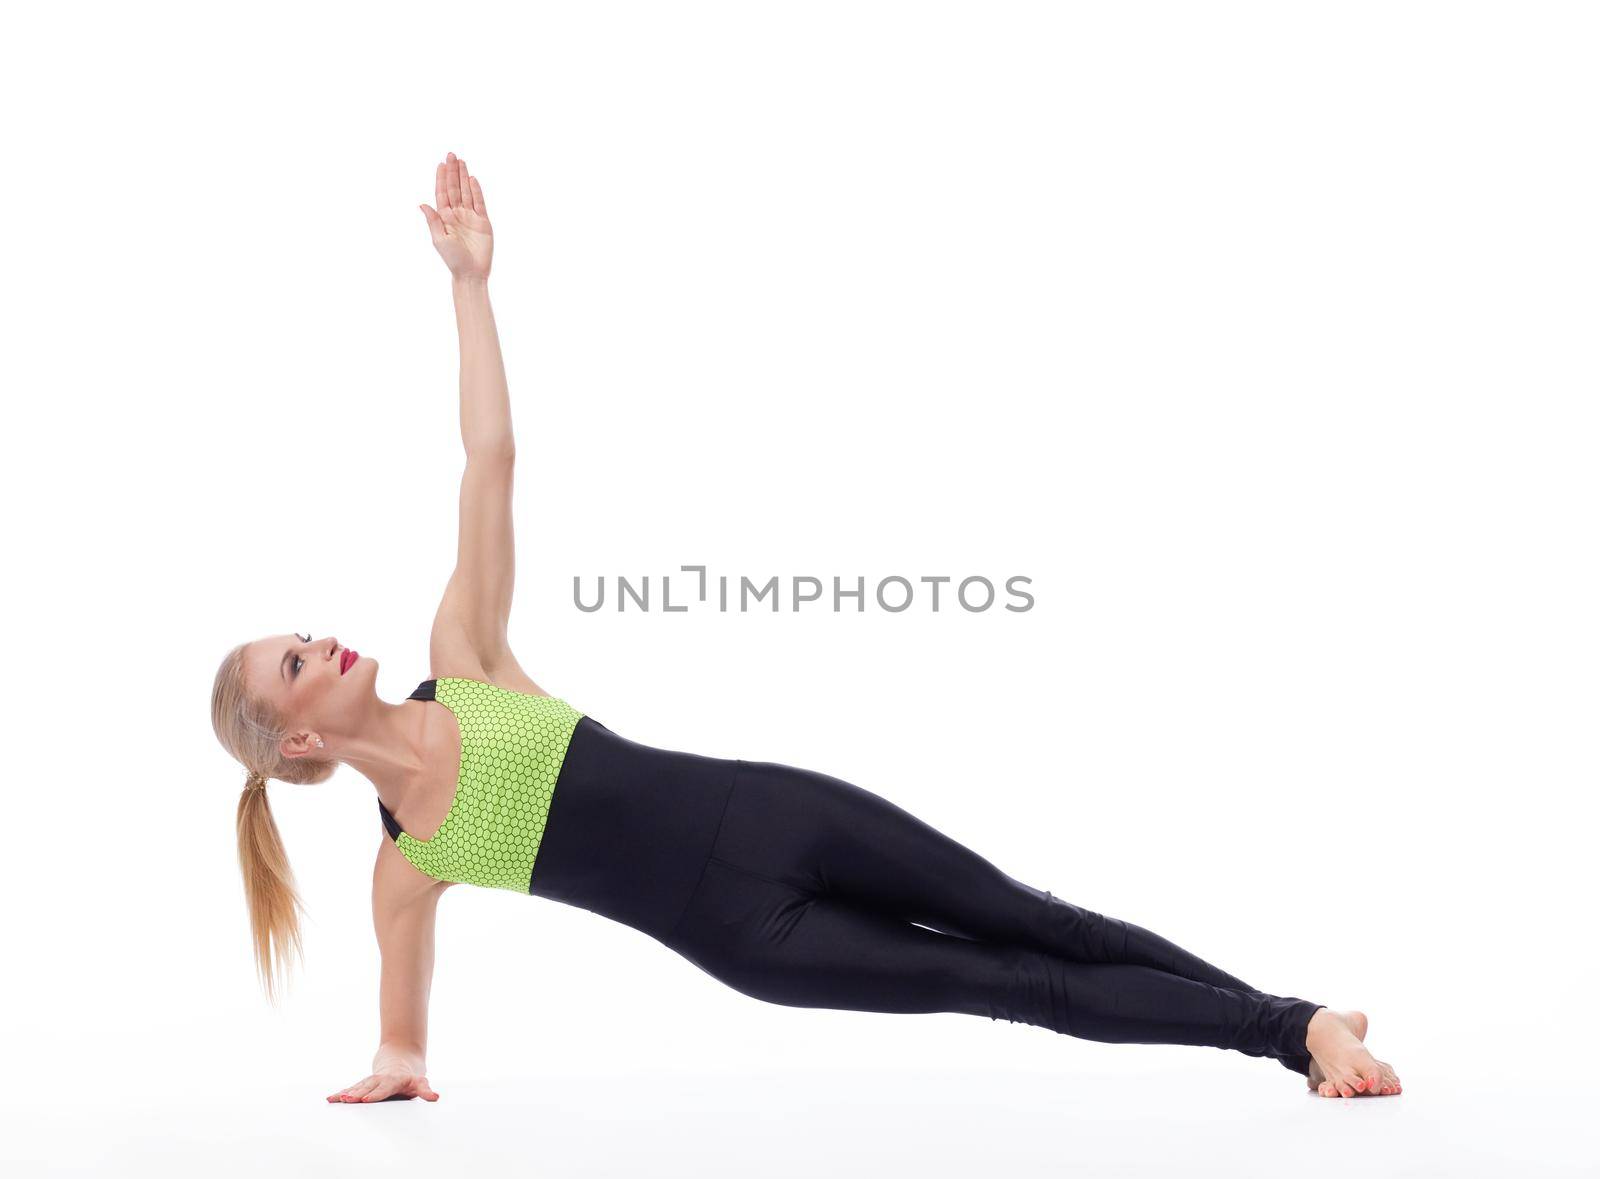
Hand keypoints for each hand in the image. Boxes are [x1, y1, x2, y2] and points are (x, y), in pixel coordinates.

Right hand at [327, 1067, 439, 1102]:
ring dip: (346, 1094)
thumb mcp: (420, 1083)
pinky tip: (330, 1099)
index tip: (367, 1100)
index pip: (385, 1088)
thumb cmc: (410, 1078)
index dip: (376, 1094)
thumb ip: (426, 1091)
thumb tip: (435, 1097)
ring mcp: (369, 1081)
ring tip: (337, 1100)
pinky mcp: (362, 1085)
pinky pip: (350, 1089)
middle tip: (348, 1100)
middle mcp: (379, 1079)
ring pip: (357, 1087)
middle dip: (357, 1094)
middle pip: (367, 1087)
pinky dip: (340, 1094)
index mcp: (393, 1080)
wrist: (399, 1062)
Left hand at [419, 151, 491, 281]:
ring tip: (462, 162)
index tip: (441, 164)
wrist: (471, 273)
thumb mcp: (439, 240)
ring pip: (466, 192)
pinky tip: (472, 179)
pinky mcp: (483, 222)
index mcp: (444, 217)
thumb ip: (433, 221)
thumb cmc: (453, 259)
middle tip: (452, 155)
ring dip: (463, 177)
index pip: (442, 193)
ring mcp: (470, 217)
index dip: (441, 178)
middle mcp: (457, 214)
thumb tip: (422, 204)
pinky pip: (480, 203)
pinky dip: (476, 191)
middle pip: (454, 188)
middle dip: (452, 172)